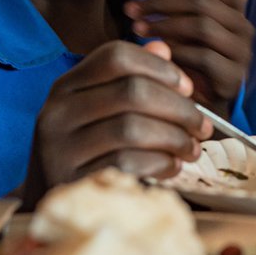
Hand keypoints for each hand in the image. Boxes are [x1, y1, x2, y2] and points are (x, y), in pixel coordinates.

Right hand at [22, 41, 211, 207]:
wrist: (52, 207)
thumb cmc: (86, 154)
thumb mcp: (100, 112)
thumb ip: (130, 79)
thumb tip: (162, 47)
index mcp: (65, 86)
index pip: (116, 56)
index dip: (159, 67)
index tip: (187, 88)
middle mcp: (56, 112)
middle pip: (131, 91)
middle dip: (179, 108)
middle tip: (202, 126)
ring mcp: (60, 148)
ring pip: (132, 128)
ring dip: (175, 138)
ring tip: (192, 150)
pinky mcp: (72, 181)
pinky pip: (128, 163)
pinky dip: (160, 164)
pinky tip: (172, 168)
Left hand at [127, 0, 253, 112]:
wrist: (200, 110)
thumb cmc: (187, 61)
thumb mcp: (182, 21)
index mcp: (231, 7)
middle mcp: (243, 26)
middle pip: (200, 0)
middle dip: (160, 2)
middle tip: (130, 10)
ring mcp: (242, 53)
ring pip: (202, 25)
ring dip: (163, 25)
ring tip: (137, 30)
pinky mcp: (235, 78)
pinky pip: (203, 57)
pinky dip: (176, 52)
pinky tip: (156, 54)